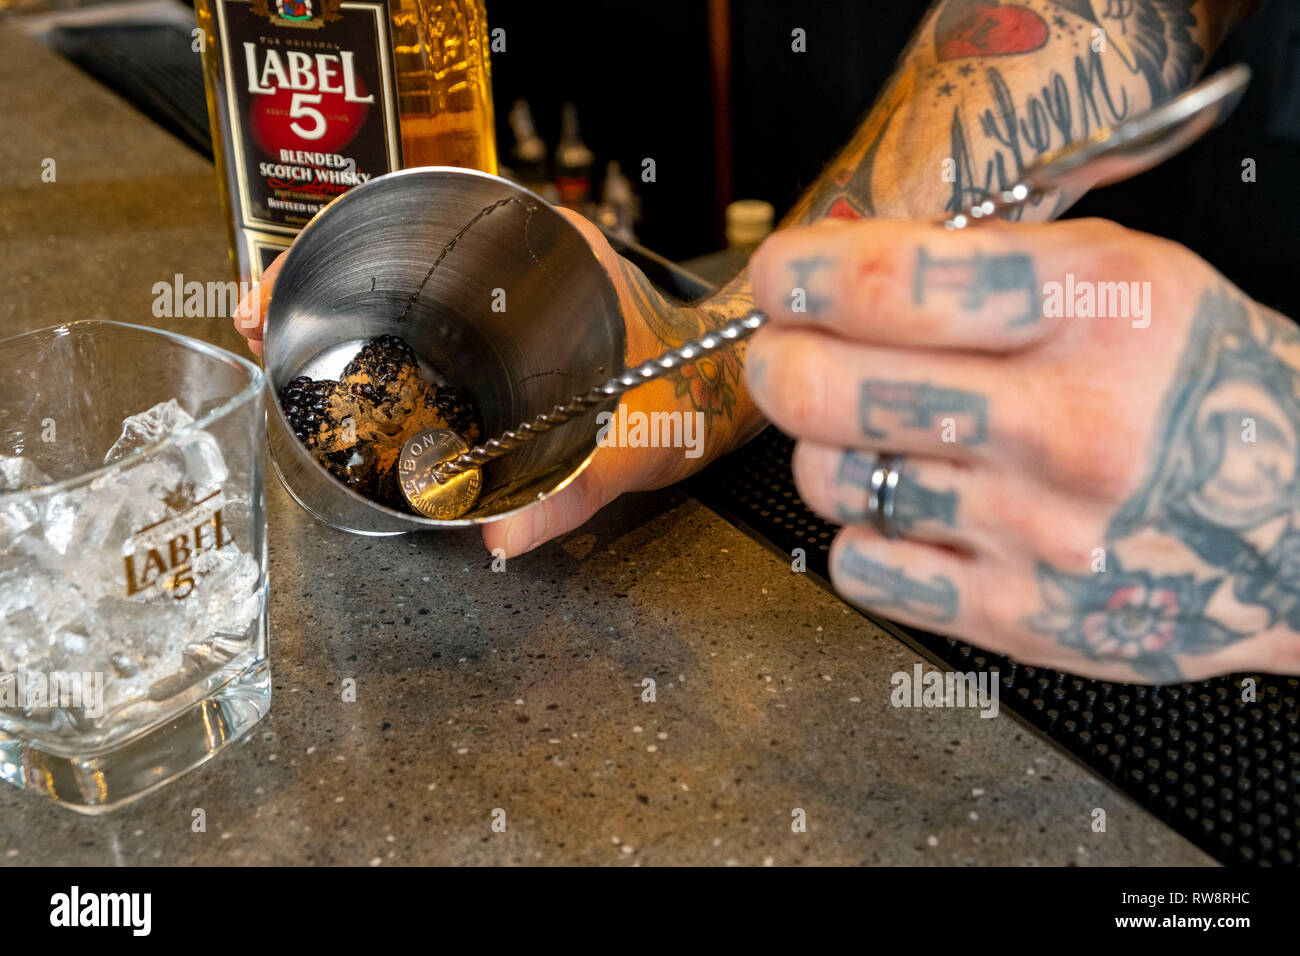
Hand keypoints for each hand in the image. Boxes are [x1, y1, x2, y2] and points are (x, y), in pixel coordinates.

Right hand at [232, 210, 759, 555]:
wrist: (721, 385)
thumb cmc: (689, 388)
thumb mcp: (637, 438)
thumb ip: (575, 494)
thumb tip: (502, 537)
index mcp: (544, 255)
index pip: (421, 222)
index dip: (339, 249)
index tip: (287, 281)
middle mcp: (515, 262)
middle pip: (391, 254)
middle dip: (318, 282)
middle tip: (265, 324)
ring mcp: (501, 291)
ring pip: (401, 287)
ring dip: (339, 311)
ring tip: (283, 344)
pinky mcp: (498, 326)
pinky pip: (425, 322)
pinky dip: (380, 341)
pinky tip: (346, 374)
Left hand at [747, 217, 1299, 682]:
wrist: (1296, 526)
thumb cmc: (1199, 387)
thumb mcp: (1126, 278)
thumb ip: (988, 263)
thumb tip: (841, 262)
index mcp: (1098, 312)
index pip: (892, 284)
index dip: (800, 276)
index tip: (778, 277)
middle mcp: (1066, 424)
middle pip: (830, 389)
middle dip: (778, 362)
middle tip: (784, 354)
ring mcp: (1037, 532)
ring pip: (832, 480)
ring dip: (828, 450)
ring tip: (878, 436)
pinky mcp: (1016, 616)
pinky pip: (861, 567)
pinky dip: (866, 532)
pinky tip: (915, 510)